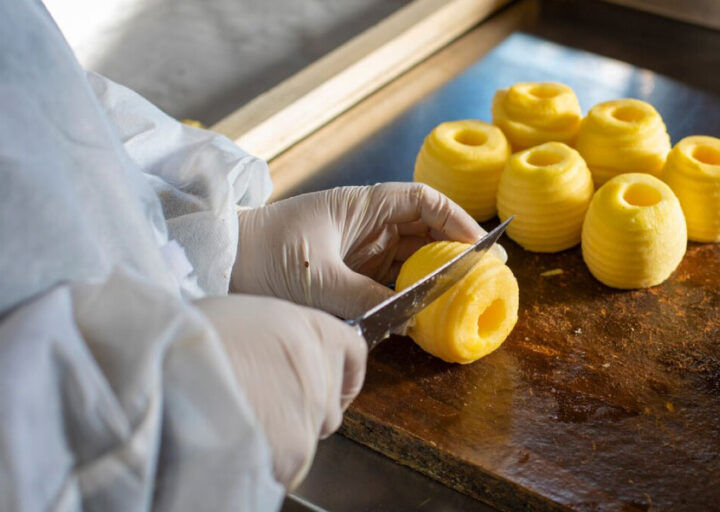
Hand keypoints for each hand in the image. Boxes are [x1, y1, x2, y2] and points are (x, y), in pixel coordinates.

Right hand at [195, 294, 366, 488]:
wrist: (167, 368)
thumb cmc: (191, 337)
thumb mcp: (245, 316)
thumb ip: (278, 339)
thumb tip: (279, 357)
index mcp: (312, 328)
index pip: (353, 352)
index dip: (342, 372)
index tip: (332, 385)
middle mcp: (321, 368)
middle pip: (329, 400)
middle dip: (302, 409)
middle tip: (261, 406)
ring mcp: (313, 410)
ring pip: (310, 434)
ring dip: (286, 436)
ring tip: (242, 423)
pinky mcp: (297, 449)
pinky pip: (291, 464)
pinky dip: (269, 463)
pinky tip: (236, 444)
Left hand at [230, 183, 485, 318]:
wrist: (222, 265)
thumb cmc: (265, 255)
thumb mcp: (320, 280)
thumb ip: (368, 297)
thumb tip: (412, 319)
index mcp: (364, 206)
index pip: (424, 202)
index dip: (457, 220)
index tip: (480, 248)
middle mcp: (368, 225)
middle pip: (426, 231)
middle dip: (454, 253)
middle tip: (484, 280)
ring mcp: (360, 251)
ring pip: (412, 260)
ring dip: (434, 278)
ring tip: (462, 299)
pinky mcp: (350, 276)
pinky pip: (391, 283)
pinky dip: (409, 297)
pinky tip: (423, 315)